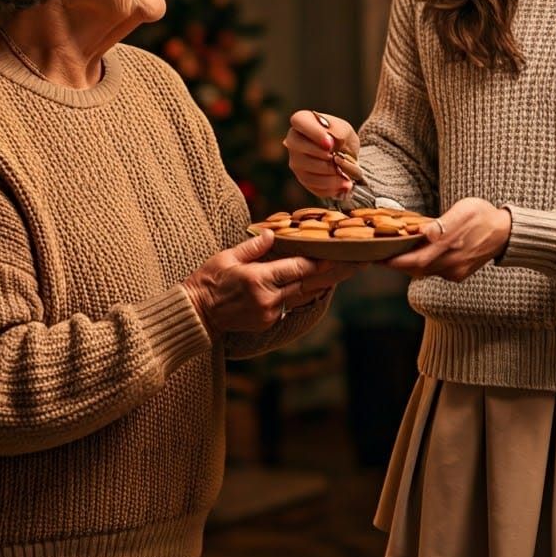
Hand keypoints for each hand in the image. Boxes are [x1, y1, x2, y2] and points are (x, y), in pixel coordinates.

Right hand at [184, 231, 355, 336]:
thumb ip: (254, 246)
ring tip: (347, 271)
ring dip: (323, 282)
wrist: (197, 314)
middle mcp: (269, 299)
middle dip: (334, 272)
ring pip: (302, 294)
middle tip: (358, 263)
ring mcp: (270, 313)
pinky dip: (302, 291)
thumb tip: (274, 234)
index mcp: (259, 280)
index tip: (341, 253)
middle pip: (308, 283)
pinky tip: (318, 282)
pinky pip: (290, 303)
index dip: (321, 261)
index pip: (298, 268)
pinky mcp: (268, 322)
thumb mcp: (227, 257)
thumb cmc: (208, 281)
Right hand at [284, 109, 361, 198]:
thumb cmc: (342, 137)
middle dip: (322, 157)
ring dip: (330, 175)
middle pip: (299, 149)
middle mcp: (293, 141)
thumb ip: (338, 132)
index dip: (314, 133)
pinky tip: (344, 184)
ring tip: (347, 176)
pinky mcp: (303, 179)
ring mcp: (296, 162)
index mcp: (302, 121)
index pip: (299, 121)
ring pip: (307, 171)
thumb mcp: (345, 129)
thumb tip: (329, 142)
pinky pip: (314, 185)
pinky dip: (331, 187)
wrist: (346, 155)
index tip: (330, 144)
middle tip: (338, 159)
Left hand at [386, 198, 510, 281]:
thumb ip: (442, 224)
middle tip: (378, 256)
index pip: (415, 259)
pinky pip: (435, 272)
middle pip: (415, 269)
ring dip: (407, 265)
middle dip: (396, 264)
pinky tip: (417, 256)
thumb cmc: (482, 216)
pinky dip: (422, 266)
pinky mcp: (459, 275)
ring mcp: (455, 271)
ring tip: (393, 255)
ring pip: (424, 272)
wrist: (507, 233)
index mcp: (449, 244)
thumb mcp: (463, 211)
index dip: (394, 261)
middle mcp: (451, 262)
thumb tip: (424, 231)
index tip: (377, 257)